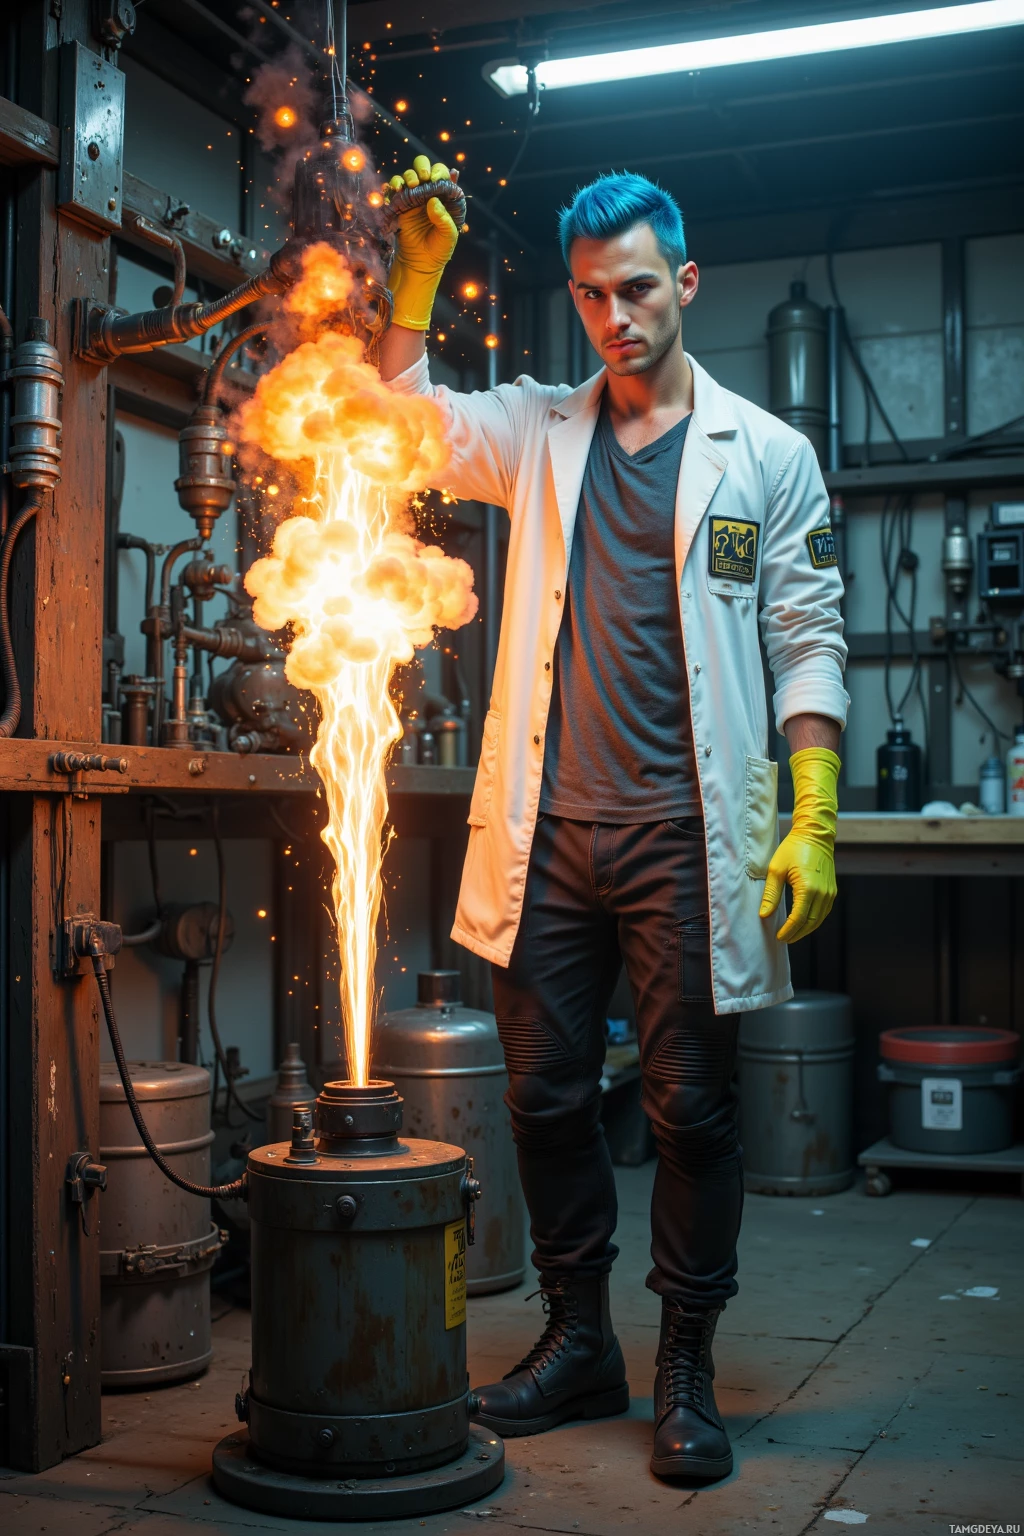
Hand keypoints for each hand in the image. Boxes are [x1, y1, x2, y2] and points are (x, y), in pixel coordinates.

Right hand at [385, 155, 459, 330]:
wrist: (420, 263)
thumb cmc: (439, 249)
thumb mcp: (448, 236)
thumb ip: (443, 218)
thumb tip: (433, 201)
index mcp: (445, 196)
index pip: (443, 175)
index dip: (439, 172)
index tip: (434, 180)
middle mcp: (429, 192)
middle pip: (424, 167)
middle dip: (422, 167)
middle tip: (423, 179)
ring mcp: (414, 197)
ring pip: (409, 175)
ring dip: (408, 176)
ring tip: (411, 186)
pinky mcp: (400, 204)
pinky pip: (395, 188)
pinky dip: (394, 185)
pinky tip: (396, 190)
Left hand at [759, 747, 839, 942]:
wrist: (814, 835)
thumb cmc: (793, 849)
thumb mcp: (776, 870)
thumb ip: (770, 894)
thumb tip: (764, 915)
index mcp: (808, 888)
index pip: (798, 918)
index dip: (788, 930)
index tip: (778, 937)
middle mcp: (823, 893)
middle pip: (810, 923)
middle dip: (797, 933)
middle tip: (783, 938)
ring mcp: (830, 892)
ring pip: (819, 919)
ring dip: (806, 929)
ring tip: (791, 934)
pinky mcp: (832, 890)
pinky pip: (823, 912)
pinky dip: (813, 920)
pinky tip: (803, 923)